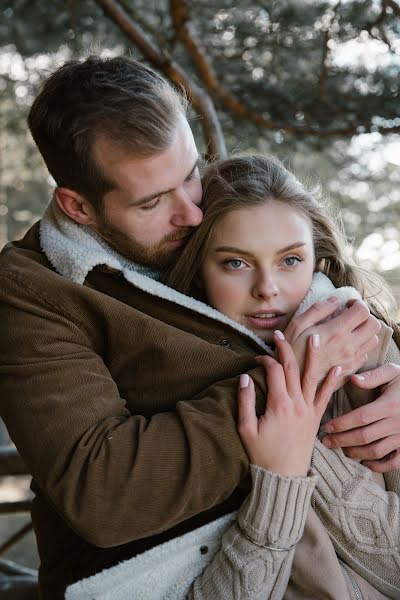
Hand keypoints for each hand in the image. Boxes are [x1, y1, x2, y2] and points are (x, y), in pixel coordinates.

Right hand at [237, 331, 339, 476]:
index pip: (273, 371)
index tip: (257, 358)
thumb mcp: (245, 429)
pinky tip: (338, 368)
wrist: (283, 477)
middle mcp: (297, 404)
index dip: (264, 360)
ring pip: (312, 378)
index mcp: (278, 404)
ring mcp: (308, 411)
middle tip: (281, 335)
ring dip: (313, 357)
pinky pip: (326, 396)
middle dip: (286, 349)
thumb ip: (245, 401)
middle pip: (292, 369)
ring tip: (316, 338)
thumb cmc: (262, 454)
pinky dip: (332, 382)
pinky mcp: (315, 418)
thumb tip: (245, 377)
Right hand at [284, 297, 380, 386]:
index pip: (363, 311)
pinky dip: (359, 347)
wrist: (290, 381)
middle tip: (350, 316)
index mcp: (336, 332)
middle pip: (374, 325)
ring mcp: (351, 360)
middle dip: (365, 317)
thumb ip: (318, 309)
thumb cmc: (290, 351)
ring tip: (349, 331)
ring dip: (364, 332)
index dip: (357, 304)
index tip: (347, 305)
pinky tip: (345, 346)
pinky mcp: (349, 371)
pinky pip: (364, 355)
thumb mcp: (297, 325)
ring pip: (372, 341)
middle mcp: (348, 347)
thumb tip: (335, 300)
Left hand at [322, 363, 399, 470]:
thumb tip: (352, 379)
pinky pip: (393, 463)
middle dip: (341, 440)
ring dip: (355, 453)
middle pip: (364, 436)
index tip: (326, 427)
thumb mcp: (393, 373)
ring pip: (375, 451)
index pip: (361, 417)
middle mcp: (397, 424)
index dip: (341, 424)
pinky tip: (364, 462)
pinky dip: (378, 466)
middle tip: (325, 441)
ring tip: (340, 450)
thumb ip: (373, 376)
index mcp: (390, 405)